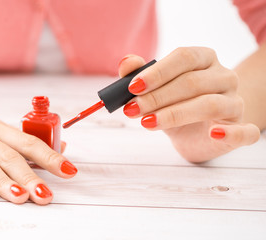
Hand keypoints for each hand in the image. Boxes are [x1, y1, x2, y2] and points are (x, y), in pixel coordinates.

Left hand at [119, 47, 259, 161]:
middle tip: (132, 109)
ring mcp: (235, 103)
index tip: (132, 87)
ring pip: (209, 105)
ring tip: (148, 123)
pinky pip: (246, 132)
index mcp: (205, 59)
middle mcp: (224, 77)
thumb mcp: (156, 91)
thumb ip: (141, 76)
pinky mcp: (242, 129)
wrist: (198, 133)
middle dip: (157, 97)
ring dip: (174, 114)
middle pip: (192, 82)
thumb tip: (126, 63)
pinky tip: (213, 133)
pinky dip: (232, 132)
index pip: (184, 57)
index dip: (157, 72)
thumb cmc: (177, 106)